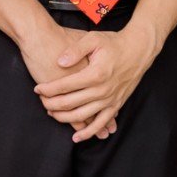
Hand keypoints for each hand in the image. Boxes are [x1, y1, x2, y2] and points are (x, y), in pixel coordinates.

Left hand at [34, 23, 159, 142]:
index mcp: (95, 74)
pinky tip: (76, 137)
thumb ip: (75, 50)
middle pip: (69, 103)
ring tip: (51, 113)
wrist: (138, 49)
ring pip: (81, 116)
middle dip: (51, 104)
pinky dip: (88, 133)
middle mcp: (102, 90)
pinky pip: (100, 123)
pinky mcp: (116, 105)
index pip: (64, 86)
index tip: (37, 89)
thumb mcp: (93, 39)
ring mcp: (110, 99)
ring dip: (63, 118)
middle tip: (41, 101)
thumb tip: (59, 62)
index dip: (47, 89)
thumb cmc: (113, 43)